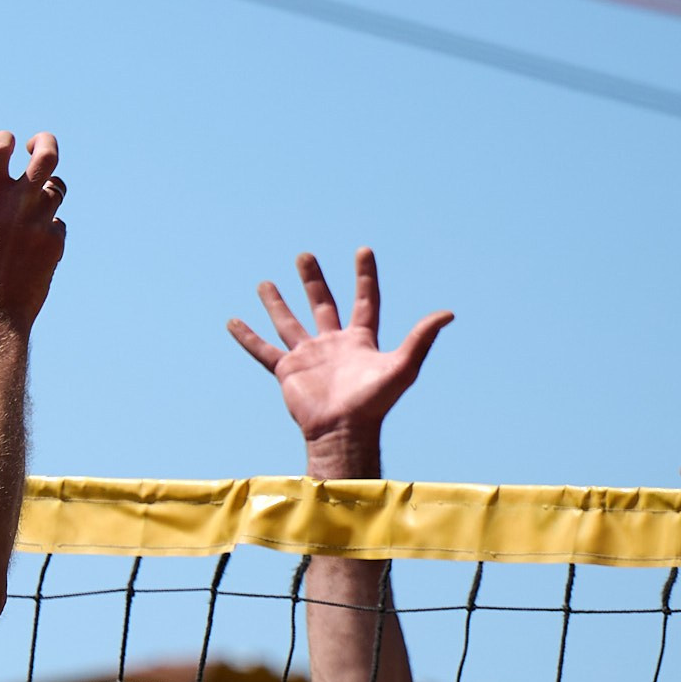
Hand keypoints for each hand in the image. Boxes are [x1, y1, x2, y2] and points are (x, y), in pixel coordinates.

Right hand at [0, 131, 65, 331]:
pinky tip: (29, 239)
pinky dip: (46, 223)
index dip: (5, 139)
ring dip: (44, 187)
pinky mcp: (56, 243)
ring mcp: (41, 223)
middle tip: (36, 145)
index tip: (5, 145)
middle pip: (47, 156)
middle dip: (44, 142)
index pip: (1, 146)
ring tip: (29, 199)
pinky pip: (58, 222)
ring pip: (56, 188)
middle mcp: (20, 205)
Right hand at [227, 249, 451, 469]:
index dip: (365, 276)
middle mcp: (333, 345)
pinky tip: (233, 321)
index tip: (363, 250)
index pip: (364, 300)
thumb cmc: (374, 403)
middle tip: (304, 256)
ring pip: (289, 323)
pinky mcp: (288, 371)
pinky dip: (248, 337)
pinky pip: (263, 351)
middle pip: (322, 304)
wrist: (343, 431)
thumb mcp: (403, 366)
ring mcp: (308, 357)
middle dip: (313, 280)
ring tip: (265, 282)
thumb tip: (447, 313)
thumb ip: (421, 338)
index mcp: (360, 340)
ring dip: (278, 303)